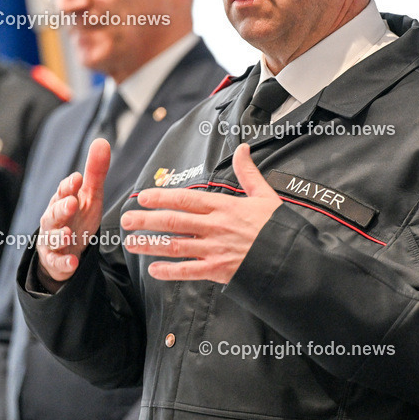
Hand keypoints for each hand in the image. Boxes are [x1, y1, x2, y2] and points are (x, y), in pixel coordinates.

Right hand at [36, 138, 110, 289]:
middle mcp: (53, 219)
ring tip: (67, 234)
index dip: (69, 185)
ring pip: (51, 237)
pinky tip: (72, 263)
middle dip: (61, 207)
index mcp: (63, 200)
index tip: (77, 179)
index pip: (64, 191)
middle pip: (54, 212)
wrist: (67, 250)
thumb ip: (96, 172)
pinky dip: (63, 263)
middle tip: (71, 202)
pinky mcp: (54, 260)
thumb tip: (102, 141)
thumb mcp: (90, 196)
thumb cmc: (78, 217)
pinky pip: (56, 262)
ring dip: (59, 235)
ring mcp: (52, 240)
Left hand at [121, 143, 280, 283]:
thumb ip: (248, 172)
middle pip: (174, 221)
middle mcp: (216, 227)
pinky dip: (169, 272)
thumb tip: (242, 148)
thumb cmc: (278, 227)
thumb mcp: (265, 194)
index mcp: (225, 206)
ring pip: (176, 245)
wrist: (292, 258)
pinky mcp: (219, 271)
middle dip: (147, 220)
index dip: (162, 197)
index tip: (143, 196)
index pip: (186, 199)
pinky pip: (189, 272)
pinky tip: (153, 271)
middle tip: (126, 219)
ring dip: (151, 244)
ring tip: (131, 242)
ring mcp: (215, 250)